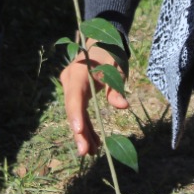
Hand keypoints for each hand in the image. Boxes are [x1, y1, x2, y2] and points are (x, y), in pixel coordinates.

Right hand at [59, 41, 128, 156]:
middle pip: (73, 109)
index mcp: (79, 72)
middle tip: (85, 152)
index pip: (75, 96)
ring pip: (76, 114)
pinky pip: (80, 112)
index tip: (78, 131)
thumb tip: (123, 106)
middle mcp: (70, 80)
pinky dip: (87, 126)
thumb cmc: (111, 53)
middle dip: (79, 132)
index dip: (75, 114)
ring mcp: (71, 87)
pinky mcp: (76, 93)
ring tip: (93, 152)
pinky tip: (94, 142)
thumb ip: (117, 87)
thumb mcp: (117, 68)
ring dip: (84, 133)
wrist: (102, 41)